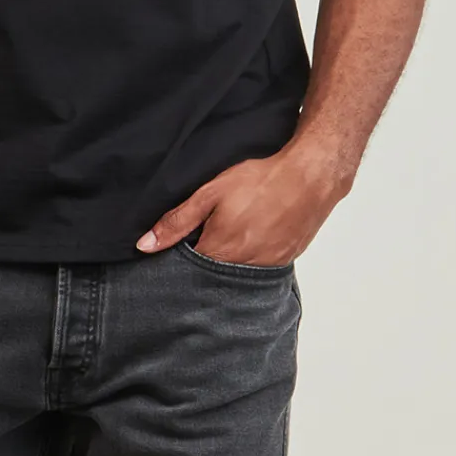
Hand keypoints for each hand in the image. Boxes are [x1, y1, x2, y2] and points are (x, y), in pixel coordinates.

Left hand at [135, 146, 351, 264]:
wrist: (310, 177)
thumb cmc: (260, 180)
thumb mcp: (211, 193)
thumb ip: (177, 221)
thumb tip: (145, 245)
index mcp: (220, 252)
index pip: (189, 272)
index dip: (180, 263)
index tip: (177, 254)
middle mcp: (243, 268)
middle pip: (213, 279)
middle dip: (203, 268)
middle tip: (205, 242)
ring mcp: (267, 267)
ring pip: (237, 277)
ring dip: (229, 264)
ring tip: (230, 239)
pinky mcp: (284, 262)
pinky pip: (259, 270)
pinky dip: (251, 261)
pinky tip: (252, 240)